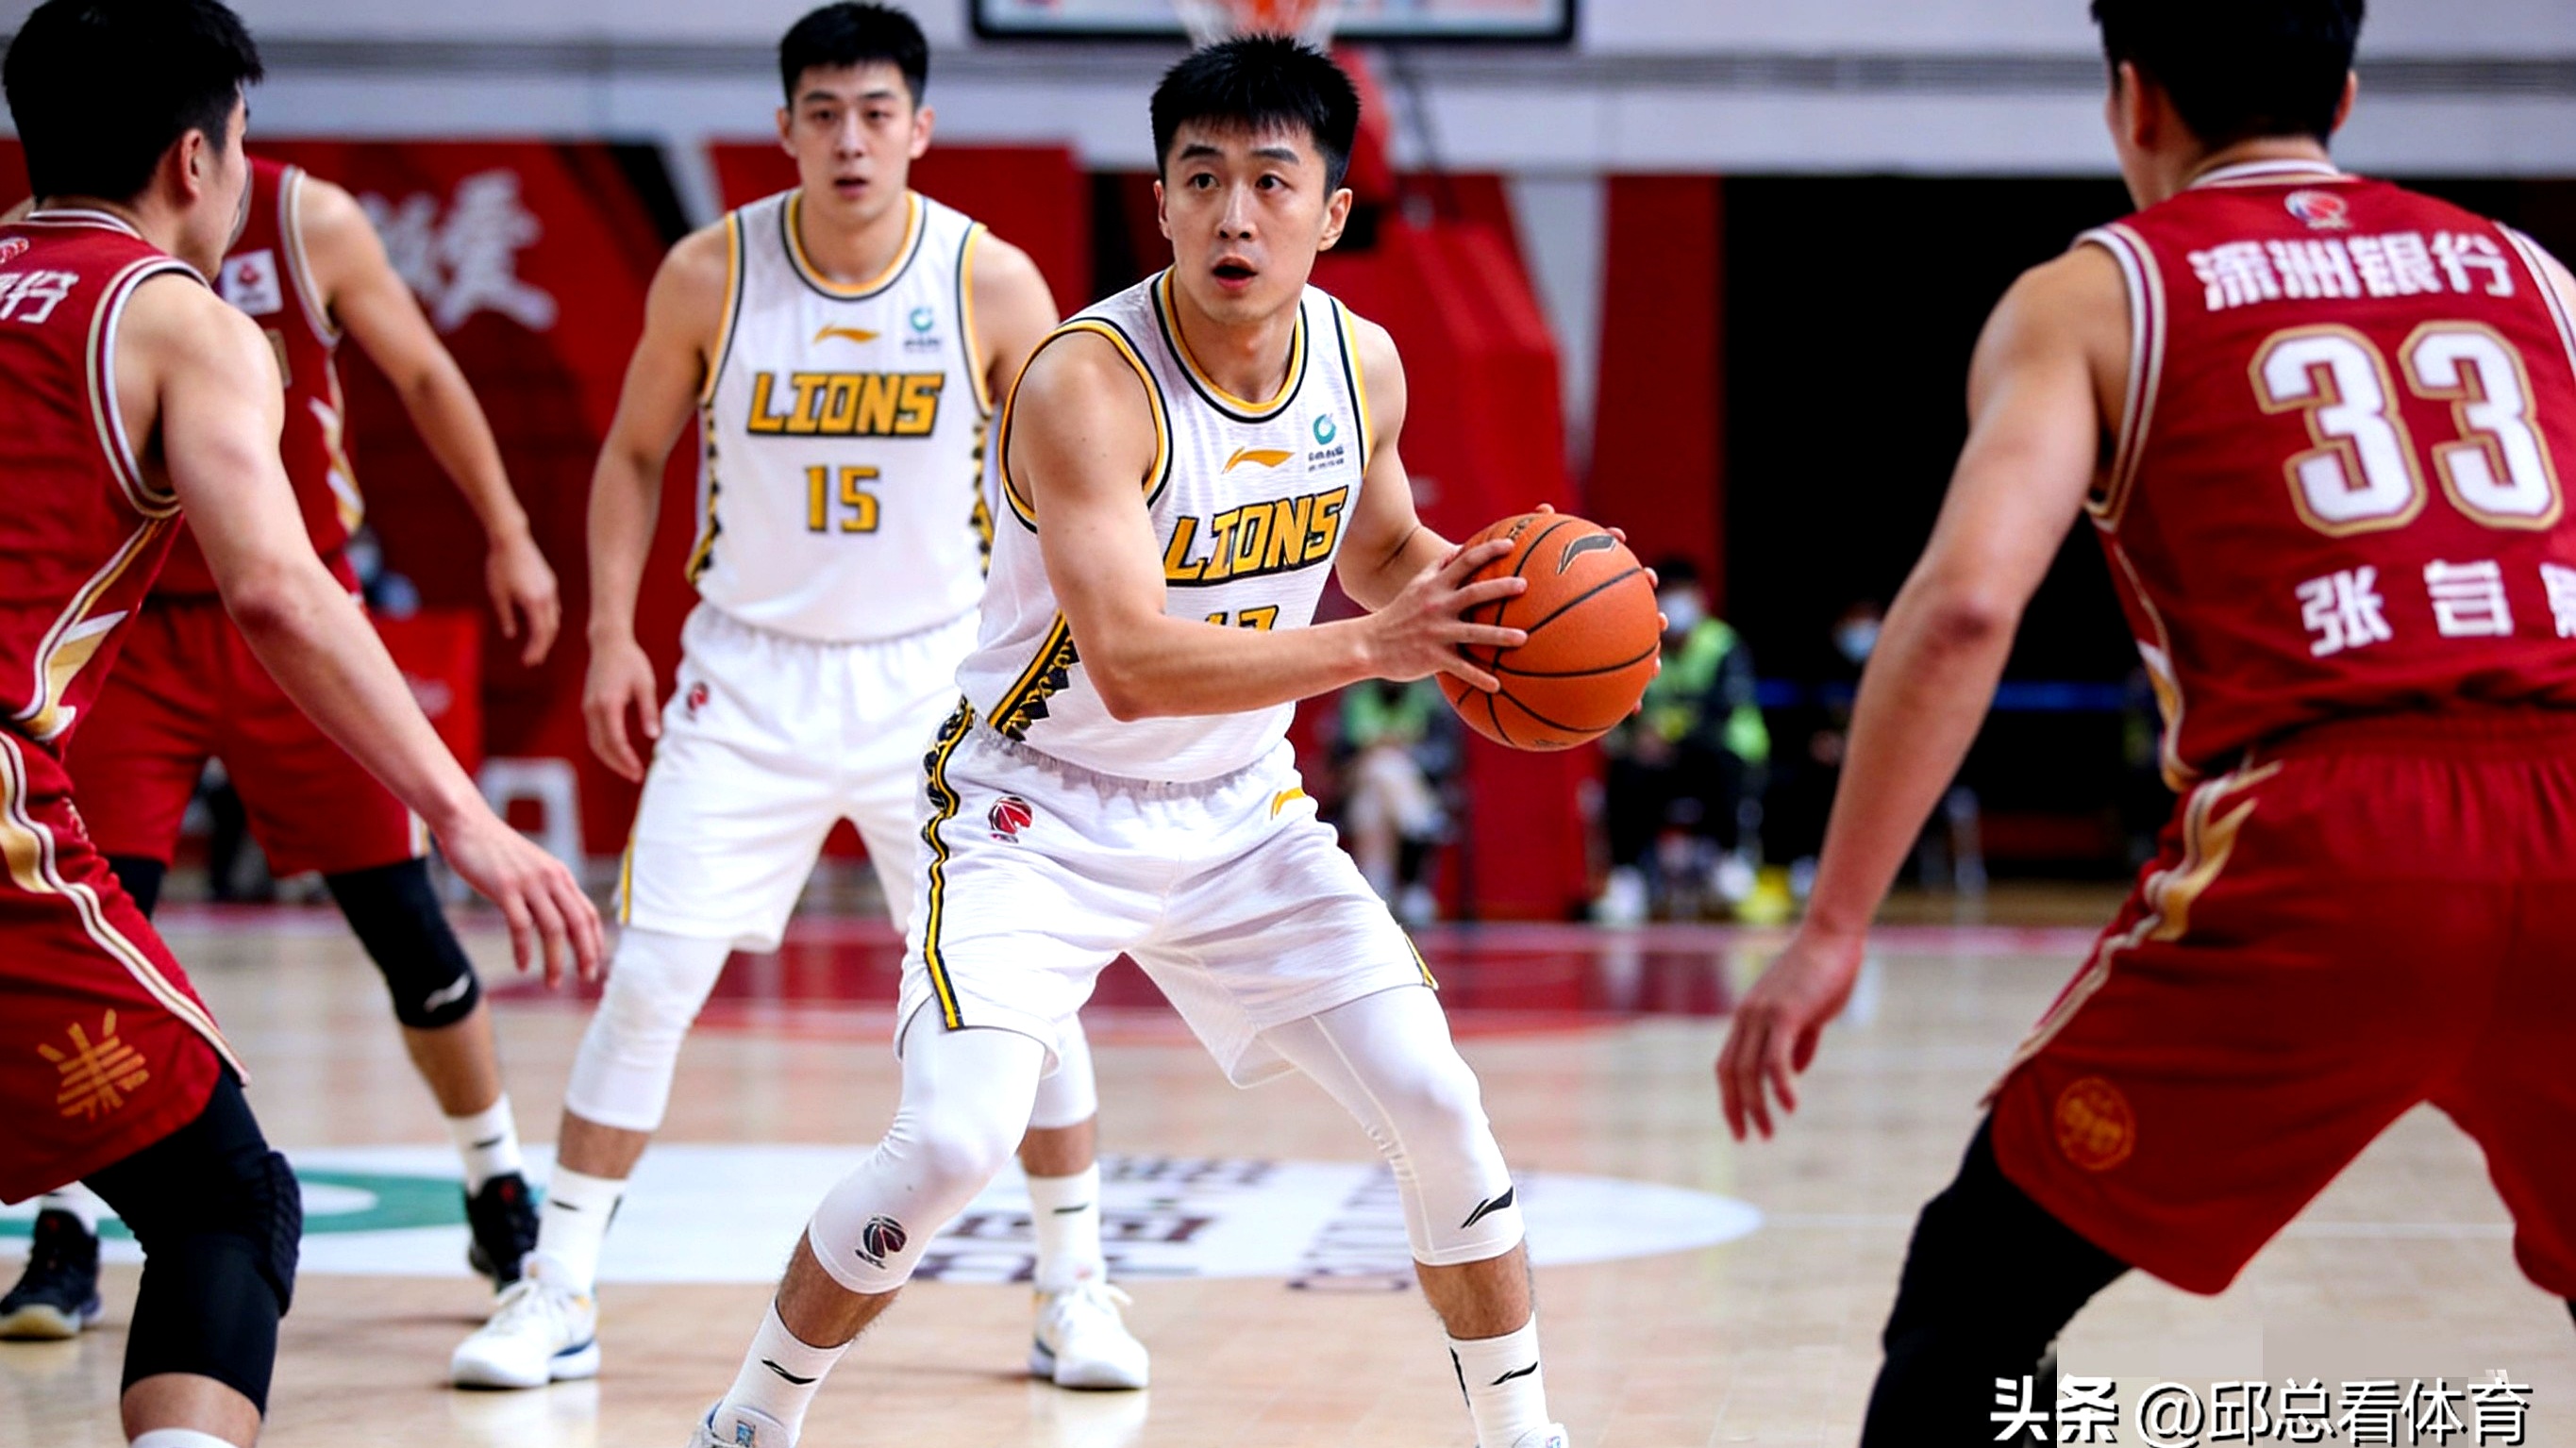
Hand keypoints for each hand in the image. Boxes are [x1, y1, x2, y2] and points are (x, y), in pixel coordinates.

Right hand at [437, 805, 603, 986]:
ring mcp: (529, 883)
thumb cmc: (497, 851)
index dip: (596, 940)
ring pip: (553, 929)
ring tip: (552, 983)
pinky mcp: (504, 888)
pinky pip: (521, 926)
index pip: (588, 912)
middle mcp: (551, 878)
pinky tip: (523, 966)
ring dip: (555, 960)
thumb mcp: (531, 869)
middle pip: (578, 923)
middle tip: (587, 978)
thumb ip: (546, 891)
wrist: (468, 825)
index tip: (596, 963)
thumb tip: (557, 921)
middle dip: (586, 954)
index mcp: (561, 875)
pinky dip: (524, 950)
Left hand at [485, 529, 561, 666]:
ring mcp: (550, 589)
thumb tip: (511, 634)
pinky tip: (537, 622)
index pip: (540, 634)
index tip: (528, 662)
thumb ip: (506, 616)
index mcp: (534, 603)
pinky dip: (546, 619)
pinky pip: (552, 606)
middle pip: (551, 629)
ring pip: (554, 618)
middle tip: (533, 661)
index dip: (535, 650)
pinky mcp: (549, 582)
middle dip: (542, 647)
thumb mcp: (498, 594)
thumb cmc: (500, 566)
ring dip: (545, 633)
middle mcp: (547, 598)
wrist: (511, 538)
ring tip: (535, 644)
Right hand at [583, 633, 661, 781]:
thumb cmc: (630, 661)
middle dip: (618, 765)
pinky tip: (620, 753)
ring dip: (610, 759)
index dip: (627, 759)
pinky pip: (594, 734)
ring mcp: (588, 708)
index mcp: (608, 703)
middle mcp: (593, 709)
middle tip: (636, 776)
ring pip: (595, 743)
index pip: (615, 741)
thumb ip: (649, 711)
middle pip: (602, 747)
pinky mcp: (588, 707)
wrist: (608, 643)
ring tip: (629, 770)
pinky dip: (605, 748)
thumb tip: (654, 736)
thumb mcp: (645, 684)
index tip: (639, 771)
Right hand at [1366, 538, 1527, 691]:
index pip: (1464, 562)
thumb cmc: (1399, 613)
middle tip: (1523, 585)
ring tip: (1523, 638)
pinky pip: (1461, 668)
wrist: (1370, 644)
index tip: (1510, 544)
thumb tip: (1460, 550)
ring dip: (1498, 636)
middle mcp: (1437, 607)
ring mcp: (1436, 633)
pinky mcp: (1433, 657)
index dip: (1487, 551)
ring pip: (1472, 633)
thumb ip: (1438, 568)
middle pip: (1473, 593)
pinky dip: (1479, 677)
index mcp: (1435, 587)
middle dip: (1499, 588)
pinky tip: (1498, 686)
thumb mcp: (1415, 586)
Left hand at [1716, 924, 1865, 1139]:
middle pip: (1729, 1072)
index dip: (1730, 1096)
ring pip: (1748, 1070)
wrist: (1832, 935)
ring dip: (1756, 1106)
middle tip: (1749, 1138)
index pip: (1727, 1064)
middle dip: (1735, 1109)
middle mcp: (1747, 1016)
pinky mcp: (1784, 1013)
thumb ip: (1798, 1042)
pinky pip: (1775, 1059)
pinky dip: (1780, 1086)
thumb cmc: (1824, 971)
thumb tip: (1793, 1073)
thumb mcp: (1807, 1012)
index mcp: (1748, 1016)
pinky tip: (1790, 1106)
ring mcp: (1762, 1013)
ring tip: (1767, 1132)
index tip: (1739, 1125)